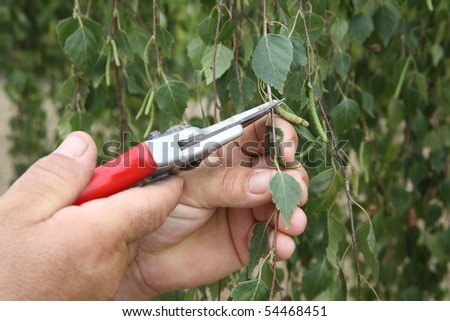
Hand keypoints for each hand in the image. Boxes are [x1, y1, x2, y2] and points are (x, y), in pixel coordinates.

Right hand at [0, 132, 182, 299]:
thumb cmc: (1, 274)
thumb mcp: (18, 213)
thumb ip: (58, 176)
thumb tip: (84, 145)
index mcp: (100, 236)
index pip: (153, 202)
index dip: (162, 179)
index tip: (161, 161)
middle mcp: (112, 262)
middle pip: (133, 218)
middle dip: (116, 198)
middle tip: (80, 189)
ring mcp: (105, 283)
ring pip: (118, 239)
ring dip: (100, 222)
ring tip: (58, 222)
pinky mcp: (96, 296)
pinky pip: (104, 260)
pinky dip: (91, 244)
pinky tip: (58, 247)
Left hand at [116, 115, 308, 298]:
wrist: (142, 251)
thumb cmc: (157, 204)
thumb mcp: (189, 186)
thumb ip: (227, 183)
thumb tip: (269, 182)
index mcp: (228, 155)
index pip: (263, 133)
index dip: (280, 136)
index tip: (287, 150)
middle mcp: (244, 179)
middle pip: (283, 170)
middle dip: (294, 180)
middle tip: (294, 193)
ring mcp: (249, 210)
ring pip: (285, 205)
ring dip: (293, 213)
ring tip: (289, 224)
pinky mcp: (249, 240)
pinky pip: (276, 240)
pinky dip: (283, 243)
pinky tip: (280, 247)